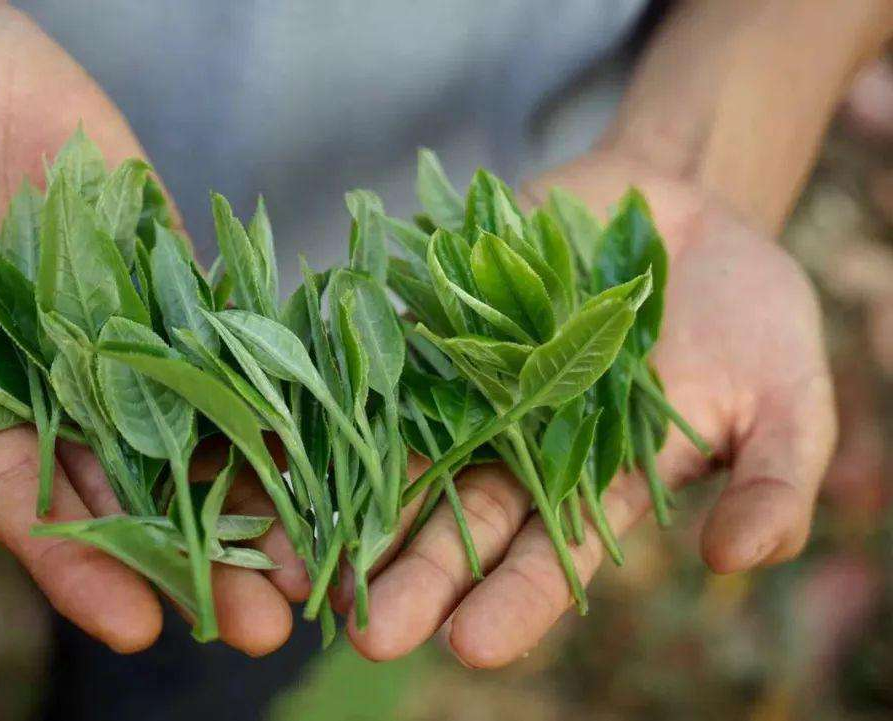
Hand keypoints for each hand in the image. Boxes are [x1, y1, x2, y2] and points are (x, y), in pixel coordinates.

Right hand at [0, 0, 292, 655]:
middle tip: (271, 621)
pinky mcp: (155, 240)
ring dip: (255, 475)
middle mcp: (52, 360)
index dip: (83, 564)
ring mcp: (112, 302)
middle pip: (135, 473)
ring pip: (193, 404)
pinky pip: (219, 304)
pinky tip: (328, 416)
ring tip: (319, 546)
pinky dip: (269, 356)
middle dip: (200, 548)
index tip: (143, 627)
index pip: (30, 496)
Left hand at [340, 149, 835, 666]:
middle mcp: (520, 441)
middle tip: (364, 629)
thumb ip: (772, 481)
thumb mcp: (785, 398)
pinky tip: (292, 425)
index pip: (548, 558)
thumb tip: (740, 561)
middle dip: (411, 574)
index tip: (472, 646)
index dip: (512, 601)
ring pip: (405, 446)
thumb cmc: (747, 313)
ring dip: (355, 498)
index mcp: (595, 482)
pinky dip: (341, 383)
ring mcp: (473, 377)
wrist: (684, 207)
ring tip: (302, 558)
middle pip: (457, 517)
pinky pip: (386, 347)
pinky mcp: (441, 310)